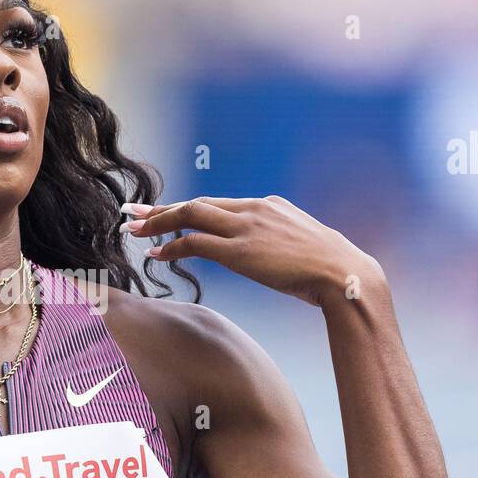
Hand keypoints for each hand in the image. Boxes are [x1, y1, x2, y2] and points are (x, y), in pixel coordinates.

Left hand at [120, 195, 385, 307]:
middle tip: (134, 213)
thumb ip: (278, 241)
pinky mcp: (240, 251)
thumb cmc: (329, 268)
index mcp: (268, 205)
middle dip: (162, 208)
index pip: (217, 203)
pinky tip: (155, 255)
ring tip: (133, 229)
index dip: (187, 207)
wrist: (345, 274)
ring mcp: (246, 228)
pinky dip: (171, 247)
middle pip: (198, 202)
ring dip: (158, 222)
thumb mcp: (301, 244)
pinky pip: (195, 243)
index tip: (165, 211)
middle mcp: (254, 209)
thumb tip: (271, 254)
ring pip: (190, 215)